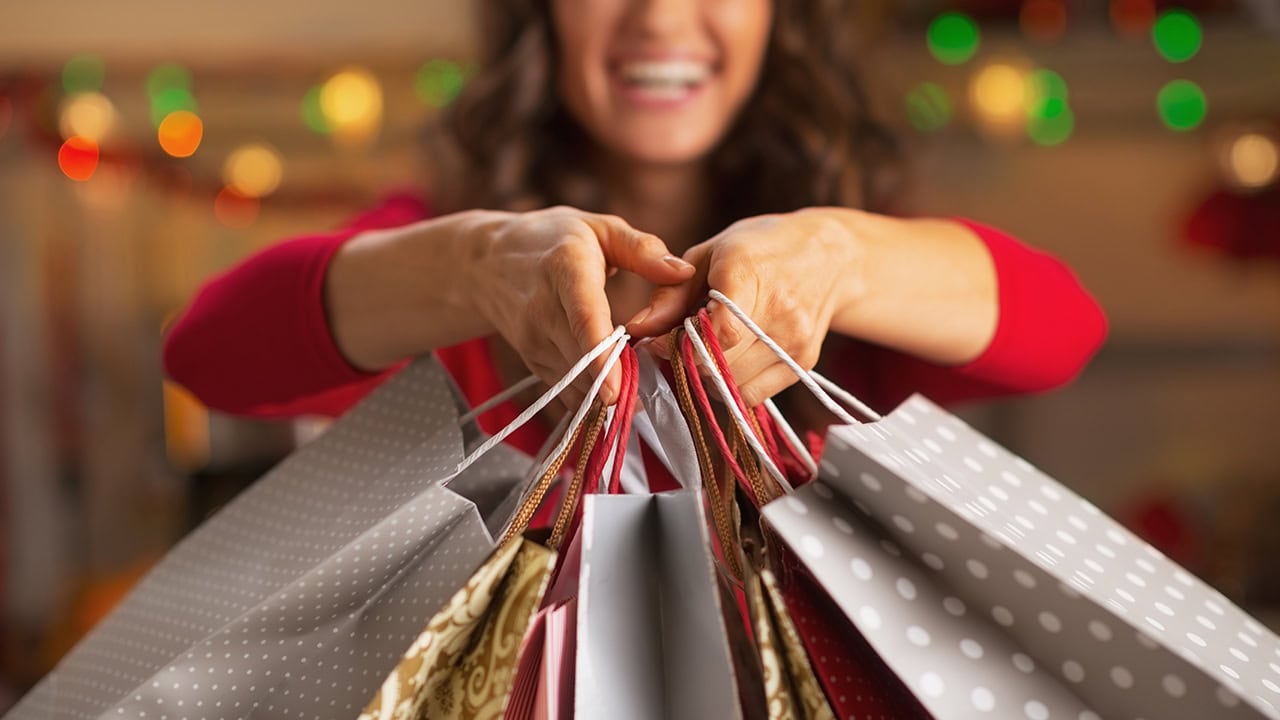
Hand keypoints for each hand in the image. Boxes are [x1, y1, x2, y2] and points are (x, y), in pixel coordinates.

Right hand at [467, 206, 693, 405]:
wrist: (487, 262)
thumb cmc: (553, 239)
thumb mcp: (599, 228)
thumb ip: (643, 249)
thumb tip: (684, 272)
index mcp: (565, 269)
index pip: (583, 319)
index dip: (601, 357)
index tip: (618, 391)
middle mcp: (542, 308)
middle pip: (581, 361)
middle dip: (619, 382)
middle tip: (655, 389)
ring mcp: (532, 339)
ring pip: (575, 382)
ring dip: (608, 391)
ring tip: (639, 387)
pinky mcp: (531, 360)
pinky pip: (566, 389)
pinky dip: (592, 394)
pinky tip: (614, 387)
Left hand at [627, 209, 861, 407]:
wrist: (829, 256)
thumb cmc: (758, 249)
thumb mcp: (709, 255)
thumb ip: (670, 295)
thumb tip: (637, 330)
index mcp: (750, 273)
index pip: (719, 332)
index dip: (681, 345)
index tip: (660, 342)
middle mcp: (780, 310)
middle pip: (721, 363)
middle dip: (687, 362)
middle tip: (677, 346)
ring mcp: (795, 341)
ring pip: (733, 385)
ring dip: (707, 377)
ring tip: (704, 350)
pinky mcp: (805, 363)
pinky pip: (753, 395)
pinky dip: (731, 387)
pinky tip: (728, 361)